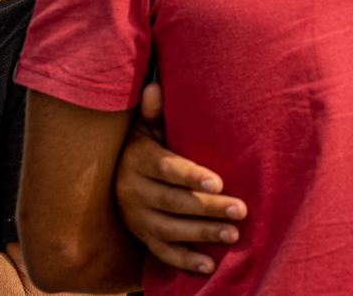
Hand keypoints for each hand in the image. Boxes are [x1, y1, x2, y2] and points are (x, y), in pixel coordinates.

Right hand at [114, 82, 247, 274]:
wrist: (111, 174)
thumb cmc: (146, 141)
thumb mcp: (144, 125)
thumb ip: (154, 110)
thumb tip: (155, 88)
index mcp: (139, 160)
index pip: (167, 169)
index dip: (191, 176)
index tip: (218, 181)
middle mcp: (133, 191)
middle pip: (174, 203)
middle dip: (208, 208)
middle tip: (241, 210)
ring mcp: (137, 218)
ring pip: (170, 230)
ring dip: (202, 234)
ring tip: (233, 234)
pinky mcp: (142, 237)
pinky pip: (161, 253)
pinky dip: (184, 261)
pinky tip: (209, 265)